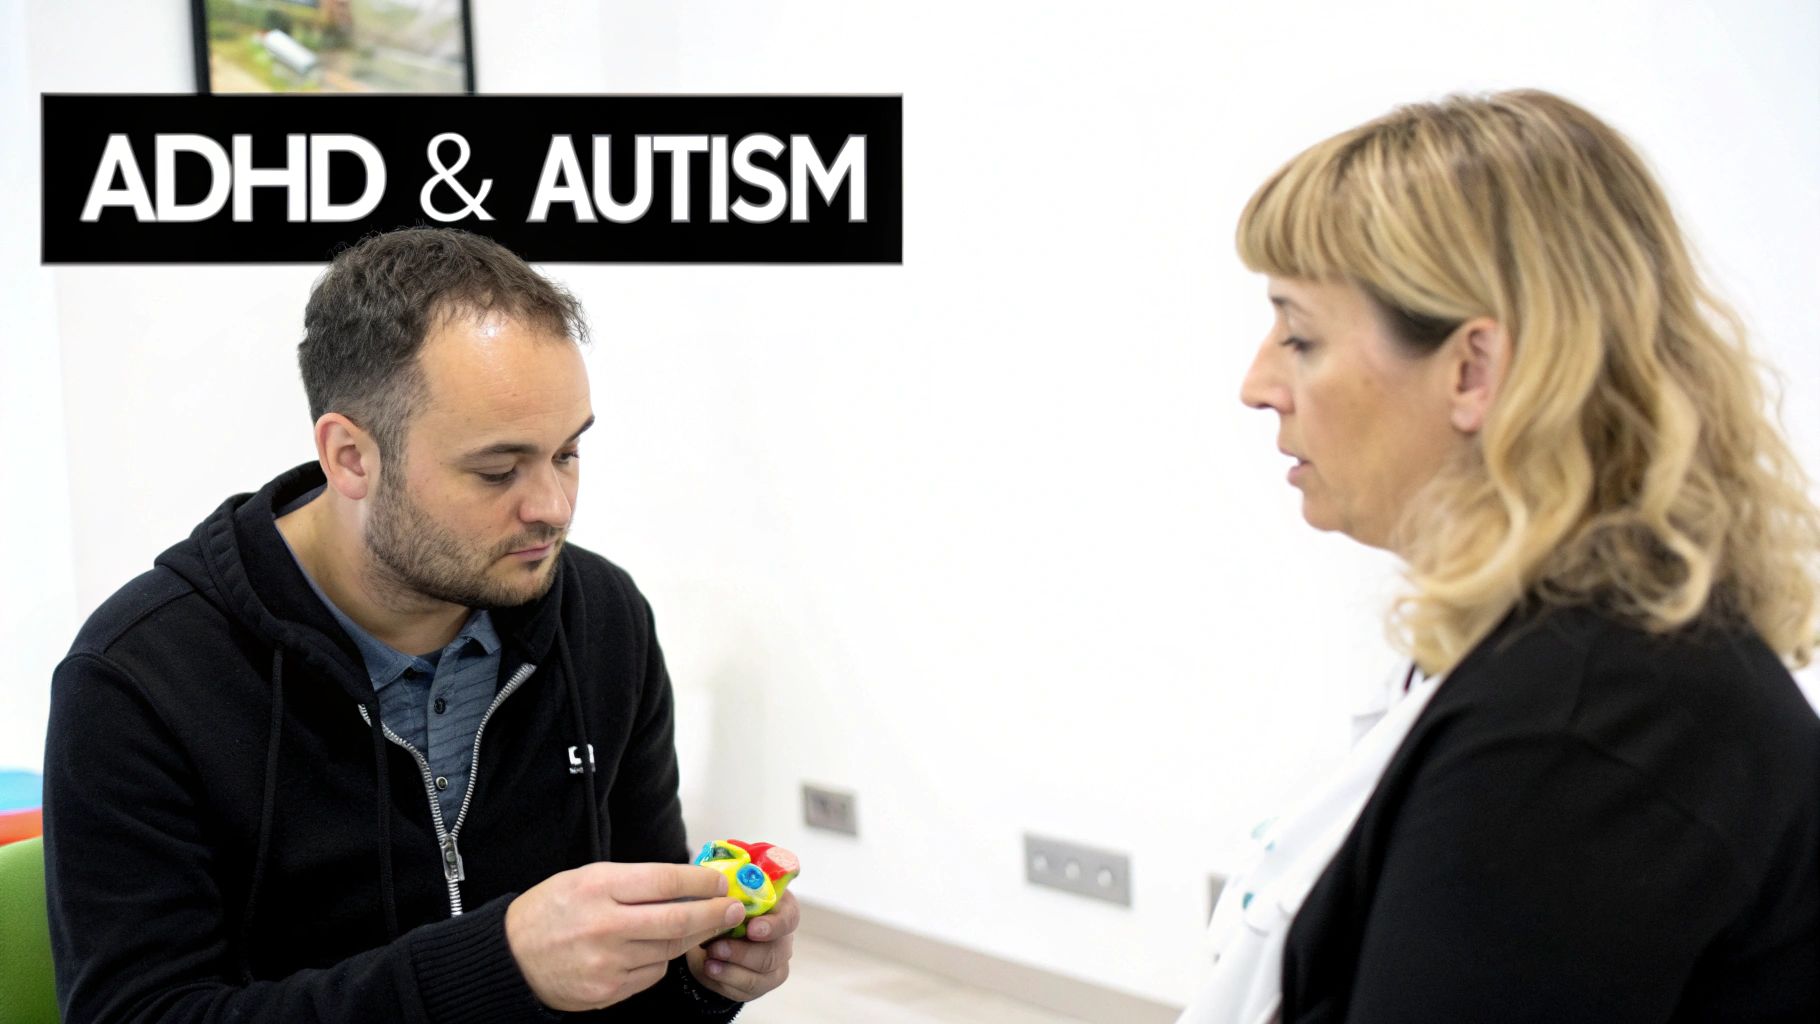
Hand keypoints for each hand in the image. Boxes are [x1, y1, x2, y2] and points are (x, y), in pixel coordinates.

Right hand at [506, 861, 747, 1011]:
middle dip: (715, 913)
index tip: (720, 881)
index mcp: (600, 887)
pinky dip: (659, 959)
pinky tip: (651, 948)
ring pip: (669, 949)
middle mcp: (605, 925)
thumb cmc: (552, 910)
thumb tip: (686, 882)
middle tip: (734, 907)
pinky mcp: (608, 990)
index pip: (666, 880)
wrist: (512, 957)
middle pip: (678, 920)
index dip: (702, 881)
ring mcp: (608, 962)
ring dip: (691, 937)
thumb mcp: (587, 878)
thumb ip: (633, 880)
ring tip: (702, 925)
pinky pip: (652, 973)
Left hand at [685, 889, 799, 1001]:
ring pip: (762, 974)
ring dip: (732, 968)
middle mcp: (783, 937)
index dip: (774, 925)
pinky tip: (711, 970)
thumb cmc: (719, 908)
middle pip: (775, 951)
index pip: (789, 917)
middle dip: (744, 952)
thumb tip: (718, 883)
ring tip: (709, 961)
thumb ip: (728, 888)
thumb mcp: (722, 893)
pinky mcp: (761, 984)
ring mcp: (775, 964)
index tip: (752, 928)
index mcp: (780, 908)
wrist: (706, 938)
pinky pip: (748, 989)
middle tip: (717, 947)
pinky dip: (726, 980)